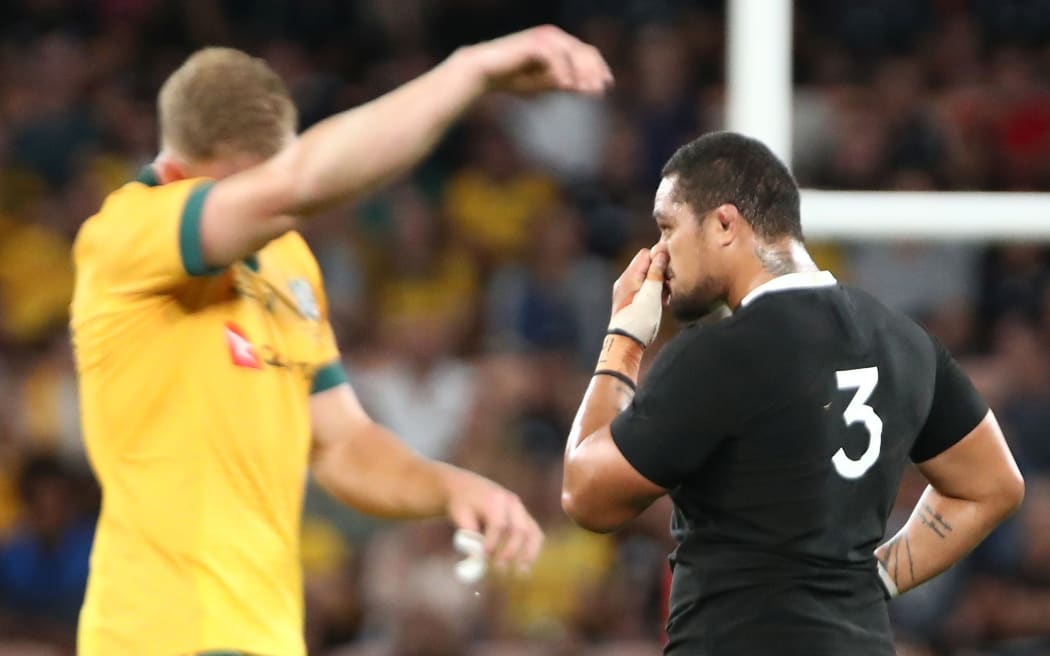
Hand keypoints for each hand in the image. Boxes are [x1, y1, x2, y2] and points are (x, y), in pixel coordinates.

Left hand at [441, 466, 543, 574]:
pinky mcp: (525, 517)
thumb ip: (468, 535)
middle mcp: (512, 502)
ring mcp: (521, 510)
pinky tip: (525, 567)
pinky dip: (532, 551)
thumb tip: (475, 560)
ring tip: (522, 574)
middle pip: (519, 529)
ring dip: (529, 554)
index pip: (498, 523)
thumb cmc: (462, 503)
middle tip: (500, 570)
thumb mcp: (460, 515)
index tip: (484, 558)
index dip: (492, 542)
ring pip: (533, 532)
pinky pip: (535, 535)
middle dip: (511, 551)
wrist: (468, 487)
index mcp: (494, 498)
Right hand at [465, 25, 612, 95]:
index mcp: (559, 44)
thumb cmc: (513, 79)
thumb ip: (565, 83)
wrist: (485, 73)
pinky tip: (566, 86)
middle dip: (594, 71)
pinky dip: (561, 71)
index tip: (608, 86)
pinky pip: (553, 56)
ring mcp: (543, 38)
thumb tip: (591, 89)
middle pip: (584, 51)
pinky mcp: (532, 43)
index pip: (587, 52)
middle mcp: (554, 37)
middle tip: (599, 90)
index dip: (600, 68)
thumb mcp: (544, 84)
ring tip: (585, 90)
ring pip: (571, 52)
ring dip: (580, 72)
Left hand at [608, 244, 667, 346]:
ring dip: (659, 283)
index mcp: (628, 277)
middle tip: (669, 287)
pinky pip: (644, 288)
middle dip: (661, 272)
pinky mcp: (630, 301)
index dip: (660, 259)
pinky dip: (654, 291)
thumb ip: (656, 273)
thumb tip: (661, 252)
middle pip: (646, 265)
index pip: (646, 254)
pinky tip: (662, 302)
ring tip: (666, 297)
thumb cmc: (639, 320)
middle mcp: (624, 281)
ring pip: (646, 277)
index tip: (669, 272)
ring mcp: (626, 291)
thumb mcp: (651, 295)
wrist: (626, 344)